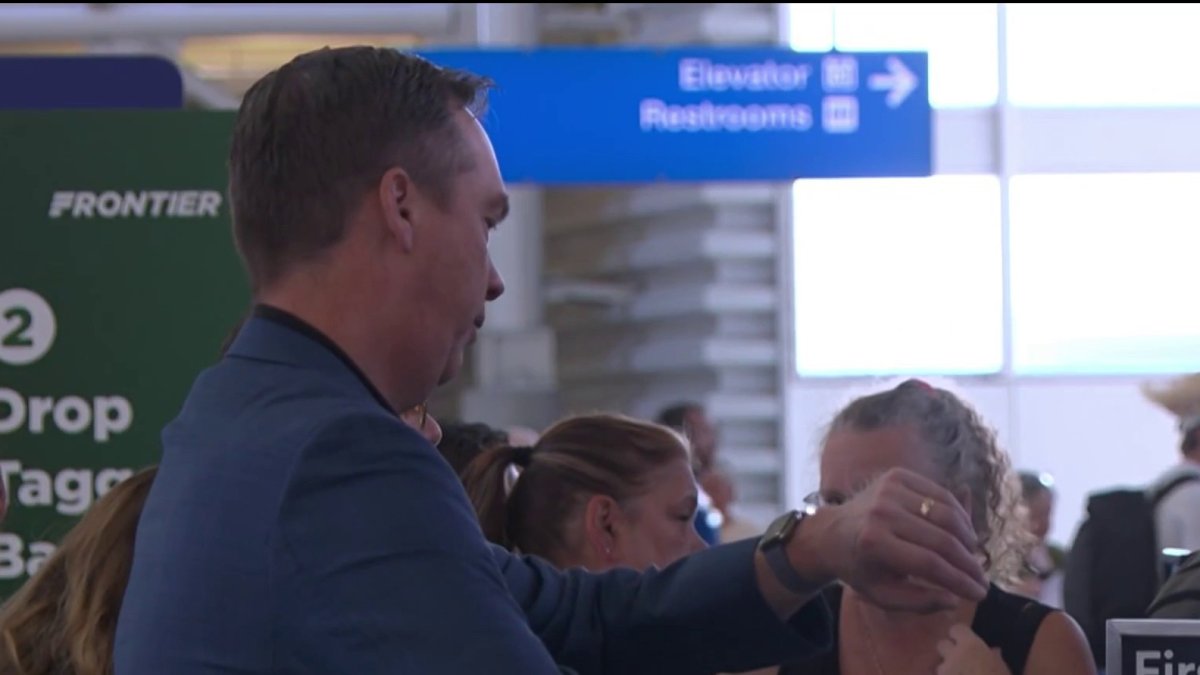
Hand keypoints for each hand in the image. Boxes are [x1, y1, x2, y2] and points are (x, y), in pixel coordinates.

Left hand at [791, 468, 987, 612]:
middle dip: (969, 562)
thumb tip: (954, 599)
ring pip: (947, 513)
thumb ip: (918, 601)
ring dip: (968, 537)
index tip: (980, 592)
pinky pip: (941, 494)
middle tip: (982, 578)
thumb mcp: (882, 595)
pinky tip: (963, 532)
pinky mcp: (897, 475)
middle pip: (942, 539)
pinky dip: (958, 514)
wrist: (833, 532)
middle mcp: (882, 512)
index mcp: (874, 544)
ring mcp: (890, 489)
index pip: (930, 563)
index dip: (960, 580)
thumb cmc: (861, 568)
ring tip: (973, 556)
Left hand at [936, 624, 1008, 674]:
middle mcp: (953, 656)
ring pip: (940, 667)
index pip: (956, 629)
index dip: (959, 635)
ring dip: (947, 672)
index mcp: (971, 647)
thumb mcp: (1004, 670)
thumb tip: (994, 651)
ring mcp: (944, 672)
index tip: (965, 641)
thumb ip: (995, 658)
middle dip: (948, 652)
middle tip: (959, 661)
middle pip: (942, 645)